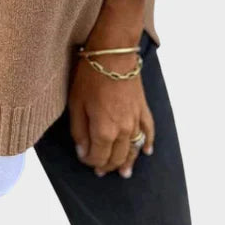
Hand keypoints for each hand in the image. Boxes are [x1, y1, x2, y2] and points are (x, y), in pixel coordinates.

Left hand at [68, 0, 154, 178]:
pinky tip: (146, 151)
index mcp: (104, 131)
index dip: (89, 161)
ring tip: (124, 173)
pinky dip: (148, 143)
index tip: (83, 157)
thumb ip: (79, 132)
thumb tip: (83, 152)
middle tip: (101, 172)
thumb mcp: (76, 104)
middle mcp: (123, 130)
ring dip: (128, 162)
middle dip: (107, 166)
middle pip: (116, 157)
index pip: (97, 157)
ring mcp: (135, 120)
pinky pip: (148, 131)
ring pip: (133, 149)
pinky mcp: (143, 108)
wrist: (113, 52)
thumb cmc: (90, 75)